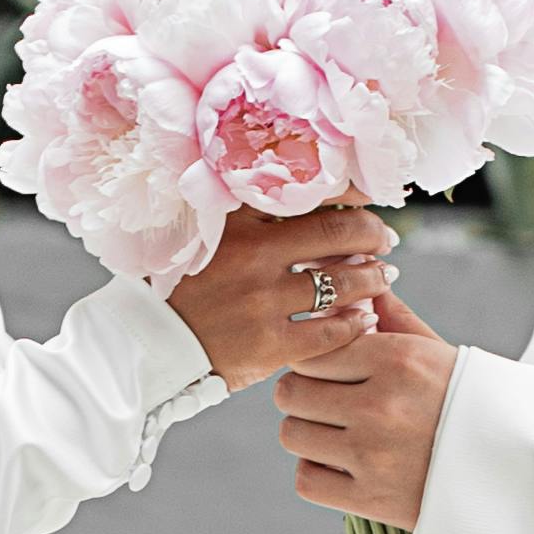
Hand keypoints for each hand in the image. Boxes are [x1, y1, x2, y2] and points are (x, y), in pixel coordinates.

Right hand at [168, 202, 398, 390]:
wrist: (148, 342)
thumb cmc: (181, 284)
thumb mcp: (204, 232)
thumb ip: (250, 215)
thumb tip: (314, 199)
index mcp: (235, 218)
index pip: (309, 190)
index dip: (352, 190)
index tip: (372, 193)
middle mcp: (252, 253)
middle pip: (336, 234)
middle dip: (372, 234)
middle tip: (385, 240)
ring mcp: (262, 300)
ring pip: (340, 283)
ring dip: (371, 278)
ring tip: (383, 276)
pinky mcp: (269, 344)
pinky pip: (330, 332)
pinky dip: (354, 323)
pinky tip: (365, 318)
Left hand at [273, 290, 459, 529]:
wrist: (518, 466)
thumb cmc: (472, 402)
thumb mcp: (438, 353)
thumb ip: (394, 317)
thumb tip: (362, 283)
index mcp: (398, 360)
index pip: (311, 352)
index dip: (313, 362)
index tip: (327, 372)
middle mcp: (381, 404)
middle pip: (291, 392)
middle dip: (304, 395)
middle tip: (326, 402)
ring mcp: (373, 454)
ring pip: (291, 434)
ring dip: (308, 434)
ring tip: (336, 433)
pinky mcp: (370, 499)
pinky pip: (306, 480)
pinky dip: (317, 472)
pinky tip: (343, 464)